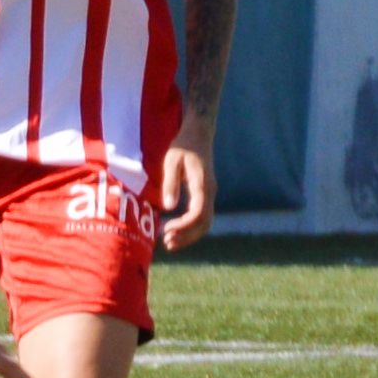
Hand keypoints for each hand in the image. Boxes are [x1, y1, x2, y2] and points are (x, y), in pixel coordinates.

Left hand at [156, 117, 217, 251]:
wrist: (199, 133)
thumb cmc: (183, 145)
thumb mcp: (171, 161)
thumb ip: (170, 183)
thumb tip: (168, 207)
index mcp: (202, 184)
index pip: (198, 213)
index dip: (184, 226)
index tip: (167, 230)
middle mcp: (210, 191)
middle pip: (205, 223)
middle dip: (187, 236)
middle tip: (167, 243)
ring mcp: (210, 193)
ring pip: (206, 222)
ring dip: (190, 235)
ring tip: (170, 242)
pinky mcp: (206, 193)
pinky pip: (203, 216)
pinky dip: (191, 227)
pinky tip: (177, 230)